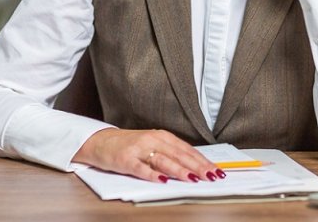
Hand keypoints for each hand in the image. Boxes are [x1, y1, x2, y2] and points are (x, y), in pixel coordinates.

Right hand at [74, 128, 224, 183]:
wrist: (101, 141)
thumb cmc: (130, 145)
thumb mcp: (153, 145)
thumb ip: (171, 153)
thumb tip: (196, 166)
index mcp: (162, 136)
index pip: (187, 149)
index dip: (202, 160)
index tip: (216, 170)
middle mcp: (152, 140)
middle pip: (179, 155)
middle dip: (197, 166)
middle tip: (211, 176)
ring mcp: (138, 150)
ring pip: (163, 161)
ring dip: (179, 170)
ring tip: (193, 179)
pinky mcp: (125, 160)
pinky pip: (141, 168)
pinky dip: (152, 174)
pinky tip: (162, 180)